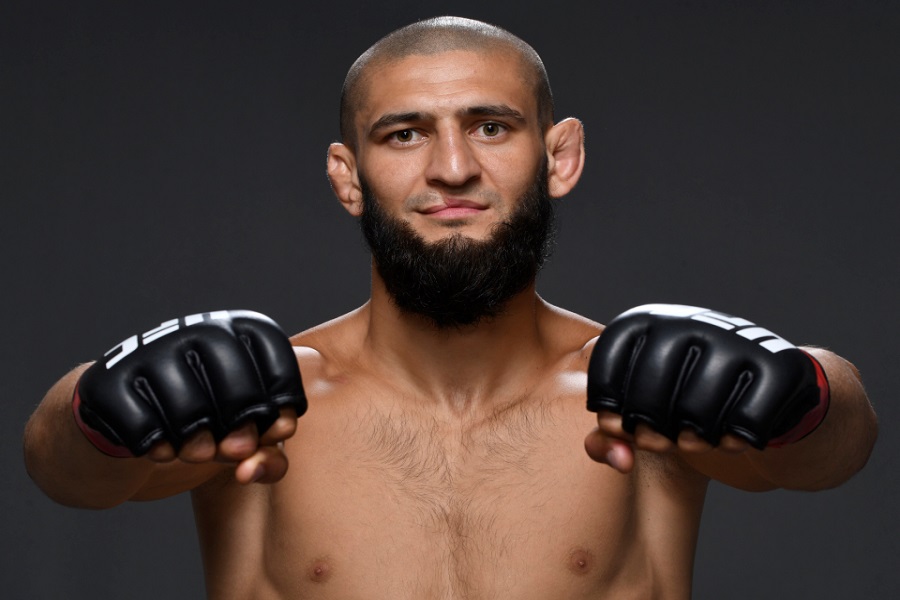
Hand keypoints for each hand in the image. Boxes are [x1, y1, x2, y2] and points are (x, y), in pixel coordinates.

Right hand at [73, 310, 306, 481]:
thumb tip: (261, 452)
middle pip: (236, 383)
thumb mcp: (245, 430)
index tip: (276, 428)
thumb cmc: (207, 417)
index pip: (274, 354)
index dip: (282, 399)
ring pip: (189, 409)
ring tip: (199, 452)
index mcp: (236, 327)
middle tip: (235, 450)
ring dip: (199, 445)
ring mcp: (149, 352)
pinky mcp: (108, 382)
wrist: (129, 413)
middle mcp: (194, 329)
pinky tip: (163, 449)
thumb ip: (270, 448)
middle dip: (242, 427)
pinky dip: (159, 449)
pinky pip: (144, 427)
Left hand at [584, 304, 828, 471]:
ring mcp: (737, 342)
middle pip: (649, 394)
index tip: (618, 424)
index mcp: (652, 321)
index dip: (607, 403)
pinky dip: (734, 442)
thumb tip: (617, 454)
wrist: (763, 388)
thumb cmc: (686, 398)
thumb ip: (611, 430)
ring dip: (692, 443)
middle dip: (648, 432)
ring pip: (696, 413)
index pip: (608, 360)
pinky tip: (730, 439)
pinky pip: (744, 422)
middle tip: (658, 443)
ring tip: (693, 441)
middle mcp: (692, 323)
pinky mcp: (779, 366)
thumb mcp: (642, 405)